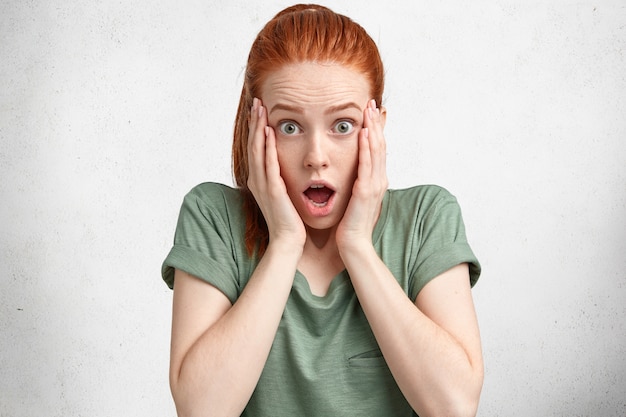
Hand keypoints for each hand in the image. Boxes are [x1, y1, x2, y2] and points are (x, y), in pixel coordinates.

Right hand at [247, 98, 305, 249]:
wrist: (289, 241)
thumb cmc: (289, 220)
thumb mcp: (283, 194)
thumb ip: (281, 179)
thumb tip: (285, 166)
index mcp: (261, 180)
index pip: (257, 148)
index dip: (257, 128)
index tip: (260, 110)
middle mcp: (258, 180)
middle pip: (253, 145)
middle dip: (255, 122)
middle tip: (256, 102)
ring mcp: (264, 185)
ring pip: (257, 150)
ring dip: (258, 128)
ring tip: (260, 109)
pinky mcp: (273, 190)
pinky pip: (268, 164)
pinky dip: (267, 147)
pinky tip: (268, 132)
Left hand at [336, 100, 387, 251]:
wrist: (353, 244)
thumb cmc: (350, 224)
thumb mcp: (356, 198)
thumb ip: (357, 183)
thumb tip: (354, 173)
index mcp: (376, 180)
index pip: (377, 149)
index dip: (375, 129)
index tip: (370, 112)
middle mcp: (379, 180)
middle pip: (380, 145)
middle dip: (376, 123)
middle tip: (371, 103)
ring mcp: (374, 185)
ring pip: (376, 151)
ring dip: (373, 129)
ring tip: (369, 110)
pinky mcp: (366, 191)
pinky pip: (367, 164)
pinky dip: (367, 147)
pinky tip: (364, 133)